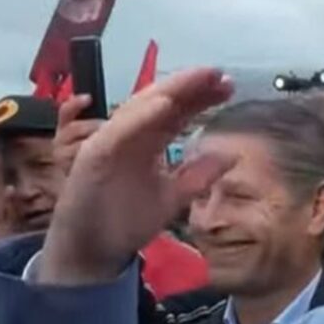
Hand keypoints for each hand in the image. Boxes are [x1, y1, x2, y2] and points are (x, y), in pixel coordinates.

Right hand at [38, 68, 234, 285]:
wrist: (94, 250)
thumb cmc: (126, 220)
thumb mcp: (173, 197)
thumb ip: (198, 176)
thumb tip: (230, 155)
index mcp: (148, 142)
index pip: (177, 112)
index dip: (200, 96)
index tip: (228, 86)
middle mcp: (130, 136)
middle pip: (162, 102)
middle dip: (190, 86)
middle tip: (219, 74)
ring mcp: (111, 142)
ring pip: (140, 107)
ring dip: (169, 91)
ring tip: (198, 78)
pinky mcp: (93, 155)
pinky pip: (118, 131)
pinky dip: (140, 116)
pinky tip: (165, 104)